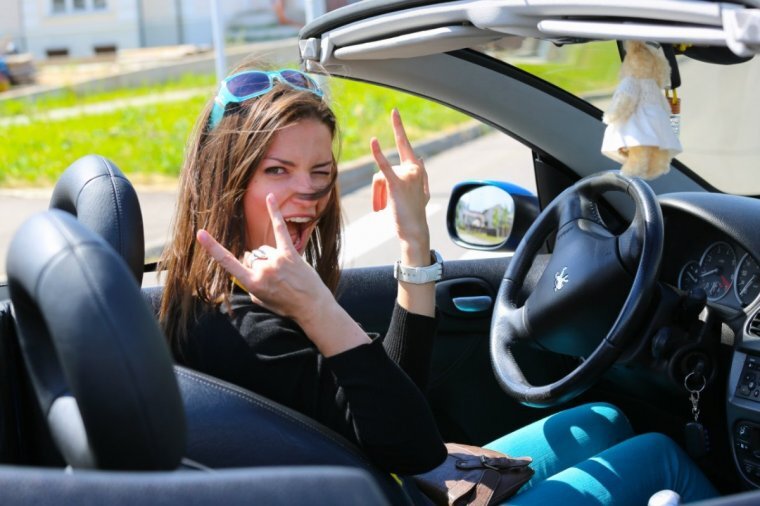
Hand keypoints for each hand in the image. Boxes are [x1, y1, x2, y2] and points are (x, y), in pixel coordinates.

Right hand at [196, 193, 331, 323]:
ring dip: (269, 258)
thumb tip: (249, 267)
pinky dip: (275, 213)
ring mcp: (276, 260)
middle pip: (250, 257)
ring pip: (263, 250)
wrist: (312, 307)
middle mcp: (262, 269)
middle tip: (275, 280)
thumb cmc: (286, 306)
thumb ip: (251, 283)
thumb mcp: (260, 300)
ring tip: (284, 273)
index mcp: (252, 283)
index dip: (212, 247)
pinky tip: (271, 198)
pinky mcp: (290, 253)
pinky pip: (280, 230)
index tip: (200, 234)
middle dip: (257, 265)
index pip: (227, 262)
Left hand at [370, 109, 430, 259]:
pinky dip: (379, 155)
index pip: (405, 144)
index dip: (398, 127)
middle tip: (381, 197)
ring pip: (378, 179)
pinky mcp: (397, 184)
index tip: (394, 112)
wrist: (414, 230)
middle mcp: (414, 168)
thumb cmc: (413, 212)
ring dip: (376, 196)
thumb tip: (422, 158)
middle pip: (384, 170)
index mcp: (417, 168)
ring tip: (381, 209)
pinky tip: (374, 141)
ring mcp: (407, 176)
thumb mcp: (418, 191)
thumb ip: (420, 174)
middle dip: (378, 189)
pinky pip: (384, 168)